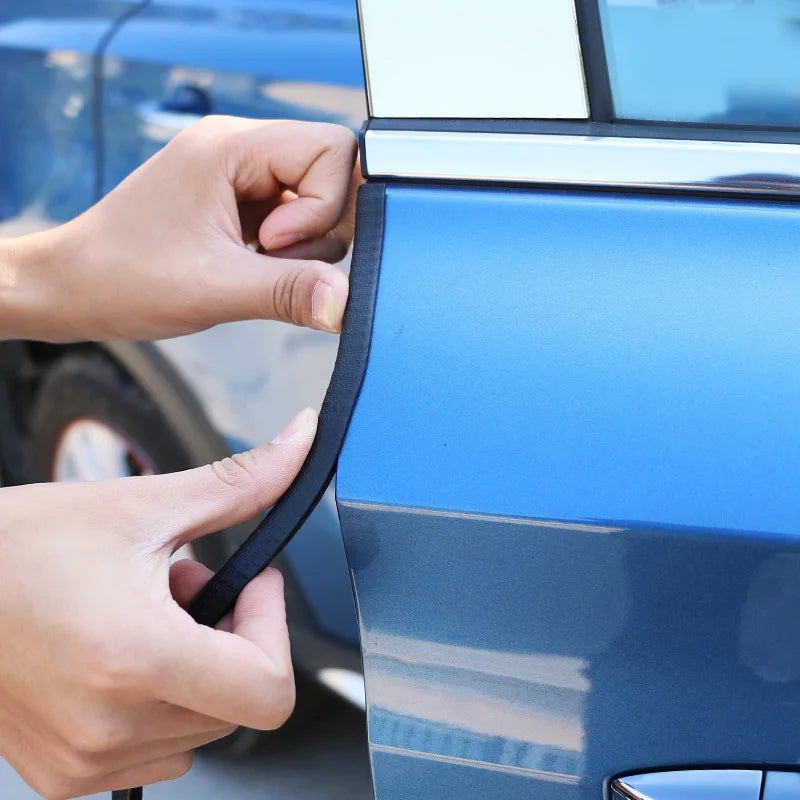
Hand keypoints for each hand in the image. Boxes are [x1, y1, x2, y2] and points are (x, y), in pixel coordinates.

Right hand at [0, 408, 316, 798]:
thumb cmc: (20, 544)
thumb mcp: (142, 506)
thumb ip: (240, 483)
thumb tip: (304, 438)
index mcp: (135, 657)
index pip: (270, 692)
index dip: (273, 627)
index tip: (249, 586)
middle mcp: (109, 723)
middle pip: (237, 700)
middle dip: (230, 634)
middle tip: (184, 582)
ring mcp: (83, 758)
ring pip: (200, 725)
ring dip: (194, 666)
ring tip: (146, 610)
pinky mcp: (63, 772)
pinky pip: (156, 748)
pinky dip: (159, 701)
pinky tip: (121, 651)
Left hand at [1, 117, 358, 341]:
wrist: (76, 288)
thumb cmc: (122, 275)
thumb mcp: (216, 288)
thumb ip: (289, 291)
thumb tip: (344, 303)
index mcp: (232, 147)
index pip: (333, 149)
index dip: (323, 205)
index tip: (275, 245)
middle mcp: (239, 151)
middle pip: (331, 175)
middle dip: (317, 228)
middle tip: (271, 258)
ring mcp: (238, 178)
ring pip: (316, 203)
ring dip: (302, 247)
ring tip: (253, 266)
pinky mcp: (238, 205)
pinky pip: (293, 222)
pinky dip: (287, 254)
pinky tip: (252, 267)